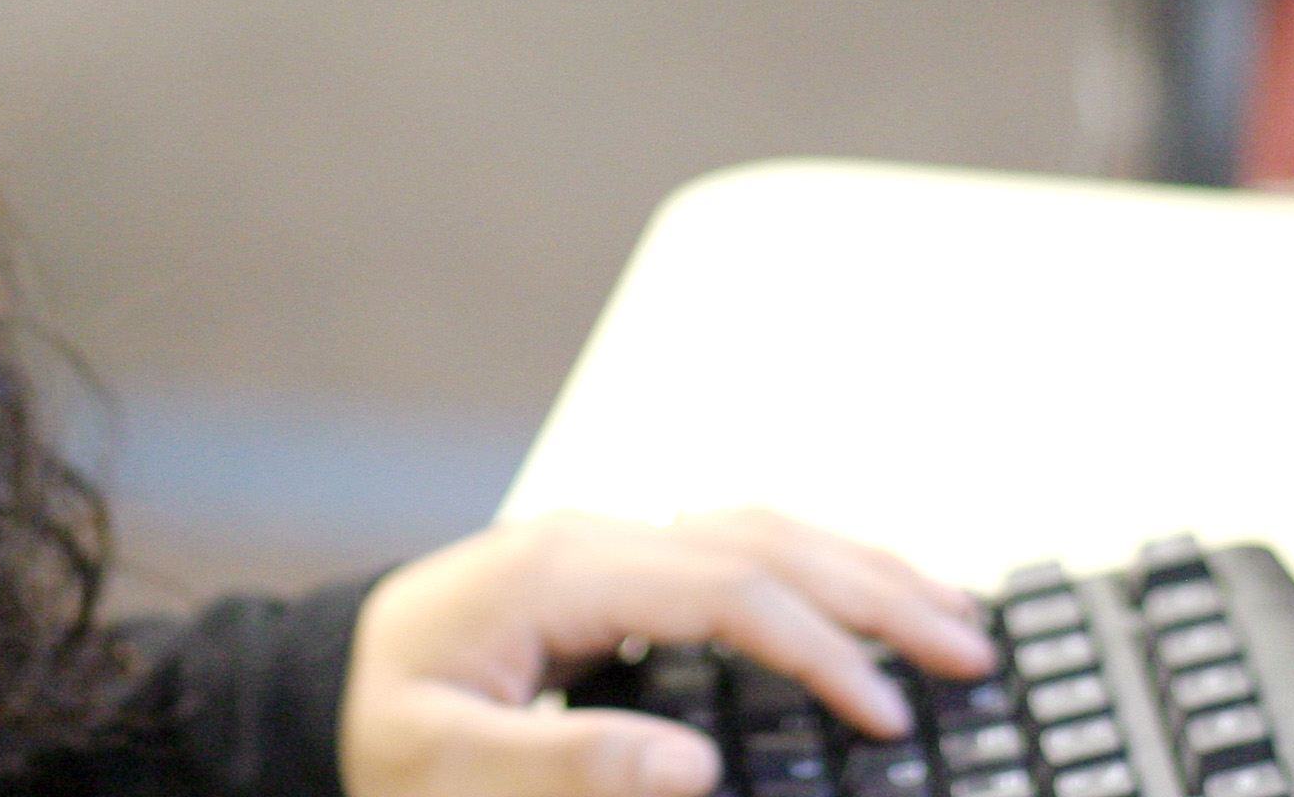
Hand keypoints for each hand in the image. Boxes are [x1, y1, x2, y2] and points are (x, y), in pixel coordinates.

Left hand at [340, 508, 994, 796]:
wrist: (321, 682)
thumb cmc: (377, 725)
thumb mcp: (443, 766)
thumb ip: (565, 765)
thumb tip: (693, 765)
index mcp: (559, 569)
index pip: (726, 590)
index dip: (818, 652)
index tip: (888, 715)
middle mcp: (592, 538)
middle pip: (763, 539)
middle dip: (876, 590)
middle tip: (972, 647)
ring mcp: (605, 544)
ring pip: (759, 528)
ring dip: (860, 565)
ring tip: (953, 613)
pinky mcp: (612, 566)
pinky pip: (733, 545)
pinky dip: (812, 564)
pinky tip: (860, 595)